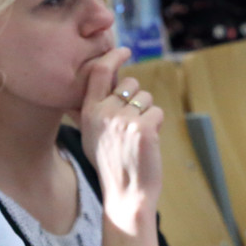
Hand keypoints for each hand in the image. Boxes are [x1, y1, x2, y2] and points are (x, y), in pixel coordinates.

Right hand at [79, 47, 164, 227]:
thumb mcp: (90, 137)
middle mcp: (103, 113)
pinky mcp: (143, 128)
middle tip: (133, 126)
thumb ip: (91, 111)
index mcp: (88, 112)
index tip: (123, 51)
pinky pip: (157, 112)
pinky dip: (157, 125)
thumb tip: (99, 84)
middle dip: (137, 100)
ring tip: (138, 138)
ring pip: (146, 98)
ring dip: (148, 113)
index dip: (113, 57)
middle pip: (130, 84)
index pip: (99, 73)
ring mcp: (123, 120)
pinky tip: (147, 144)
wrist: (126, 194)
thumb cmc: (112, 165)